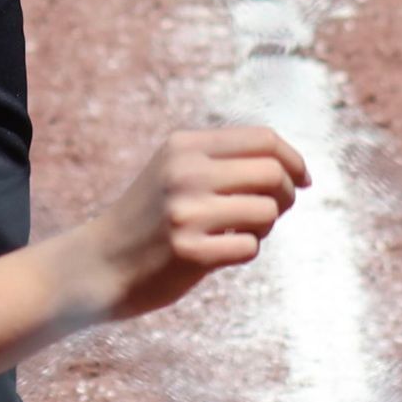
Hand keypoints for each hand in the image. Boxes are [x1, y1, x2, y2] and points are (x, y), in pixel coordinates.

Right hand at [74, 125, 308, 323]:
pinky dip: (245, 251)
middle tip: (276, 210)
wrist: (98, 262)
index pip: (263, 138)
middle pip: (272, 173)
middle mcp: (184, 172)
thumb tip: (290, 165)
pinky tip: (220, 252)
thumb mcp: (174, 171)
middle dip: (287, 194)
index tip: (302, 180)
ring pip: (267, 211)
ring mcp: (185, 211)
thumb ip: (222, 160)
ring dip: (265, 226)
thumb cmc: (149, 218)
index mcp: (184, 145)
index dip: (293, 159)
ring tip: (240, 232)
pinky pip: (250, 247)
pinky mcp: (189, 251)